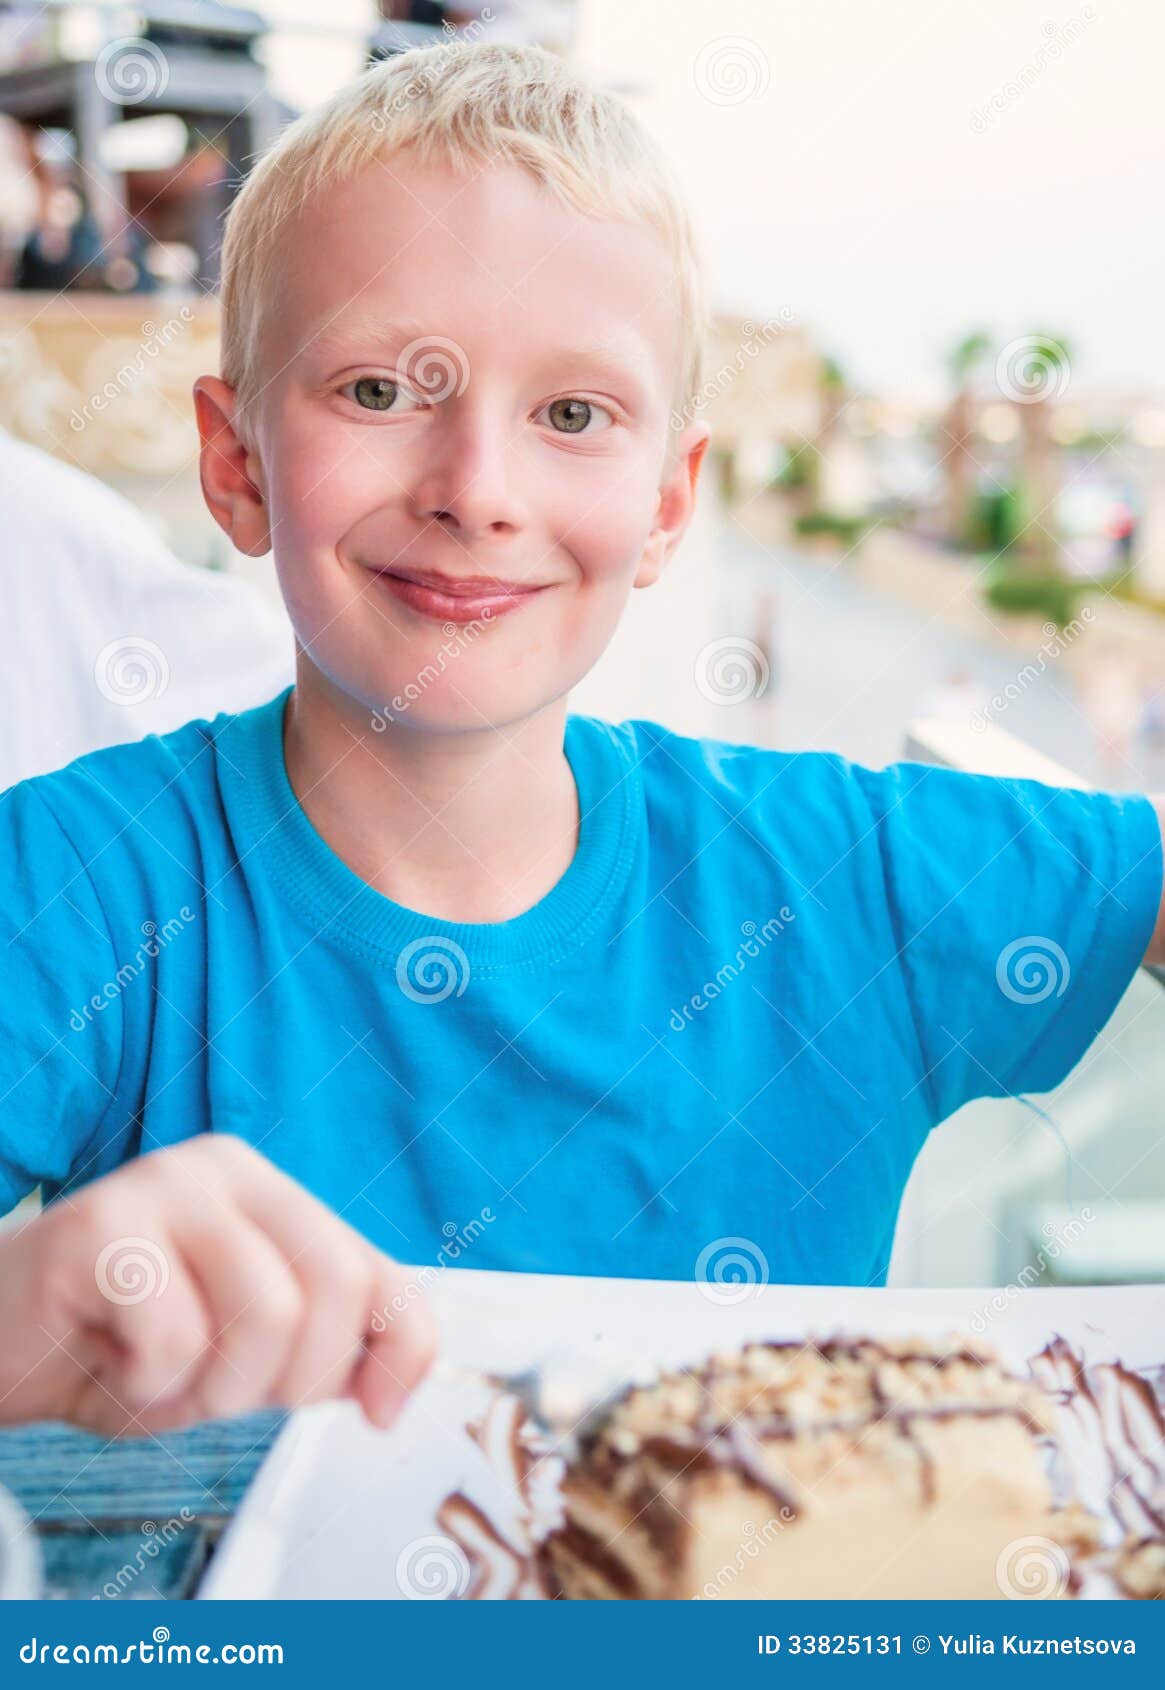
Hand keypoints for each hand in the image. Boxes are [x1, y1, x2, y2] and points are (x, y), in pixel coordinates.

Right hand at [0, 1135, 435, 1435]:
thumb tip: (394, 1388)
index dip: (401, 1353)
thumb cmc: (112, 1347)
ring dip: (214, 1388)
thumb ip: (320, 1352)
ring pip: (268, 1313)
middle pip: (335, 1286)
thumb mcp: (240, 1356)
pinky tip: (116, 1361)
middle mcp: (226, 1171)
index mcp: (272, 1195)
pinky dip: (149, 1385)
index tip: (377, 1411)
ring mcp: (164, 1187)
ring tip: (165, 1376)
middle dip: (290, 1378)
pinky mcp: (103, 1225)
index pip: (380, 1271)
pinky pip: (176, 1334)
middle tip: (226, 1394)